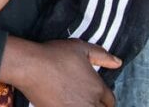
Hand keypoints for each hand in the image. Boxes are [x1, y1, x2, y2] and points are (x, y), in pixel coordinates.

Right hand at [1, 37, 120, 106]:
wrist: (30, 66)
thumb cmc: (55, 55)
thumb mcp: (81, 48)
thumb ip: (102, 55)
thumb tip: (118, 62)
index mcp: (97, 88)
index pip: (110, 101)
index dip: (104, 97)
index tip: (97, 94)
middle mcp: (90, 103)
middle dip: (97, 104)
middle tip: (86, 97)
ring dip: (85, 106)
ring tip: (76, 100)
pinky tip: (65, 103)